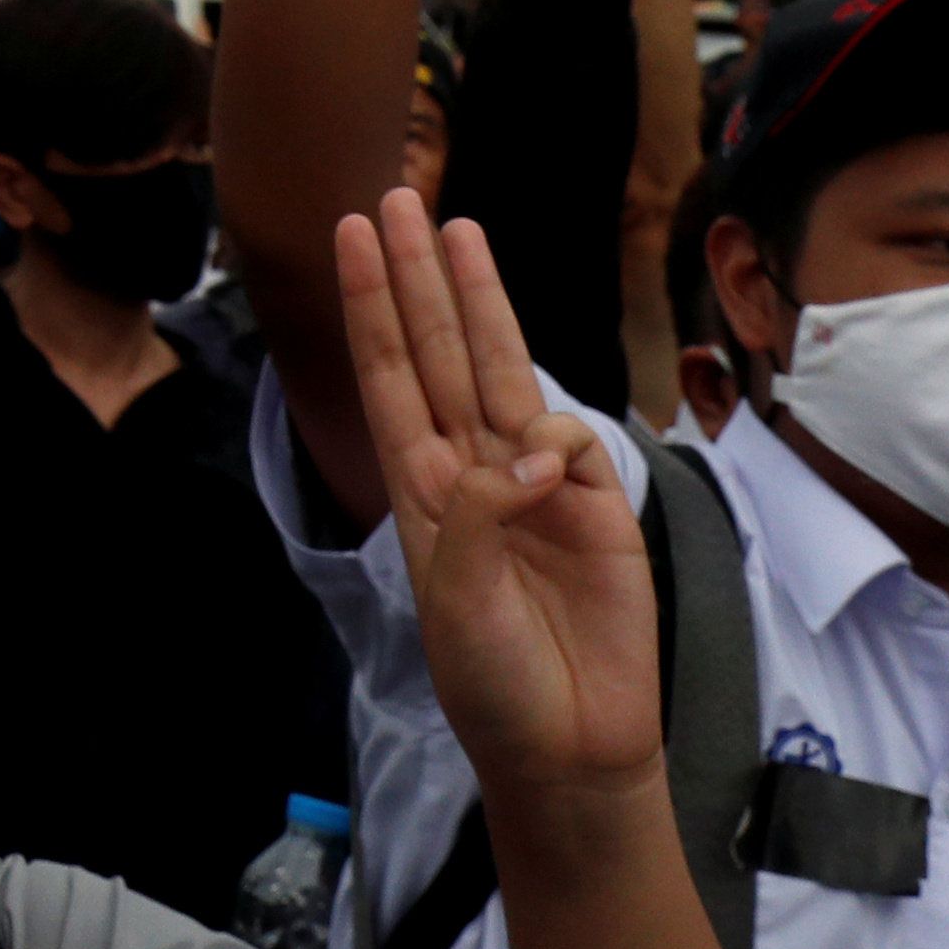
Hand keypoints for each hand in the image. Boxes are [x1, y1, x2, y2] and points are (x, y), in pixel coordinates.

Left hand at [339, 191, 657, 796]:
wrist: (570, 749)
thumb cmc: (494, 683)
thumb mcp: (455, 600)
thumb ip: (476, 516)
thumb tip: (524, 451)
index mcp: (421, 490)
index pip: (389, 377)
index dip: (371, 308)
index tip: (350, 239)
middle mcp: (474, 472)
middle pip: (441, 353)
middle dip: (417, 278)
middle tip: (398, 200)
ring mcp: (537, 486)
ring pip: (503, 371)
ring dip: (480, 301)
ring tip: (458, 230)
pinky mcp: (598, 509)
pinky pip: (570, 443)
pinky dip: (554, 442)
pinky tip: (545, 473)